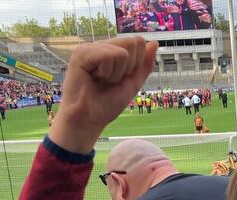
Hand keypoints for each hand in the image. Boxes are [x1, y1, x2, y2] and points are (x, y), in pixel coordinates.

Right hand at [48, 36, 157, 152]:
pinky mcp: (82, 53)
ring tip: (101, 80)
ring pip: (123, 51)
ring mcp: (90, 48)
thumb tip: (155, 42)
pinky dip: (108, 72)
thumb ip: (145, 64)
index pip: (138, 42)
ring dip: (117, 73)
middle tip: (111, 80)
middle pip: (133, 42)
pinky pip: (110, 55)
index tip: (120, 78)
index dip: (136, 64)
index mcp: (111, 50)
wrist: (90, 119)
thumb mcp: (133, 82)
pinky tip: (94, 78)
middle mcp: (100, 46)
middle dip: (129, 67)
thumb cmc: (108, 103)